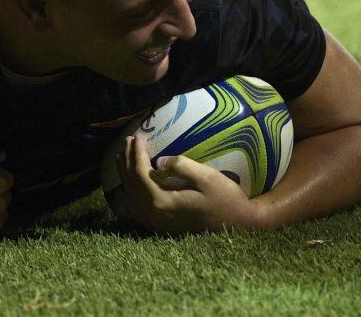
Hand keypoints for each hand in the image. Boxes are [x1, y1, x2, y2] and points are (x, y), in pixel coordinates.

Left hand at [115, 136, 262, 233]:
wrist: (238, 224)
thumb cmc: (225, 198)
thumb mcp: (207, 178)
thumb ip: (182, 167)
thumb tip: (158, 162)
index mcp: (162, 201)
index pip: (140, 172)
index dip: (137, 152)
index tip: (138, 135)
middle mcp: (154, 214)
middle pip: (132, 182)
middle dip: (128, 159)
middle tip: (128, 140)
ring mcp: (155, 222)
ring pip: (131, 195)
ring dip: (125, 174)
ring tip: (122, 156)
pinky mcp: (160, 225)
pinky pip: (136, 210)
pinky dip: (128, 195)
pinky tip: (124, 188)